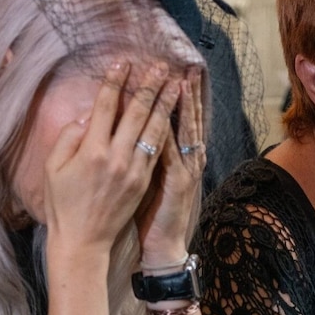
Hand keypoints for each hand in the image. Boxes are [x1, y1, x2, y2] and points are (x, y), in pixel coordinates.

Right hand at [43, 61, 180, 257]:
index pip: (106, 106)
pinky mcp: (143, 183)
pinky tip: (171, 117)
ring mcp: (133, 171)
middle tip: (160, 66)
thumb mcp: (52, 168)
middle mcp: (116, 158)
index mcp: (91, 151)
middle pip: (136, 112)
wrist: (82, 241)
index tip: (123, 62)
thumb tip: (88, 117)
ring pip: (154, 130)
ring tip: (175, 84)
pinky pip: (157, 151)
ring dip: (165, 104)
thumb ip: (68, 137)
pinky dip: (166, 131)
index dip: (115, 81)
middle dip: (149, 86)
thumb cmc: (62, 205)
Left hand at [136, 68, 205, 265]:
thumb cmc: (150, 217)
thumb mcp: (147, 181)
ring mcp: (184, 171)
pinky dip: (170, 135)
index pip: (175, 121)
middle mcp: (184, 161)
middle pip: (186, 120)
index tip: (169, 73)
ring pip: (185, 132)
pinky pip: (172, 154)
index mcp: (175, 159)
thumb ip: (142, 156)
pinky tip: (165, 117)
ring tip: (180, 82)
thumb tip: (129, 133)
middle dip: (184, 93)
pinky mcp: (178, 184)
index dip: (174, 98)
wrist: (162, 248)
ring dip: (183, 107)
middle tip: (183, 67)